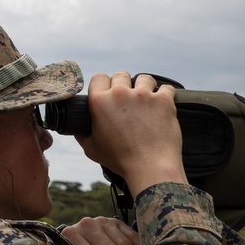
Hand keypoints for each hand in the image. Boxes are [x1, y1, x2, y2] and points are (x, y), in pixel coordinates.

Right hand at [77, 71, 186, 195]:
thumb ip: (82, 133)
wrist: (150, 169)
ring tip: (147, 101)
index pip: (99, 77)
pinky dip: (166, 95)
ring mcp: (143, 95)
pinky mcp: (163, 101)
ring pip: (144, 78)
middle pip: (121, 75)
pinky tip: (163, 104)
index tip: (110, 93)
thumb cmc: (121, 161)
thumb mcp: (92, 149)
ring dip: (145, 87)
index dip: (104, 85)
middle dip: (125, 85)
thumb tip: (77, 127)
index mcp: (100, 101)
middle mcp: (120, 93)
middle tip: (130, 100)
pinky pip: (167, 88)